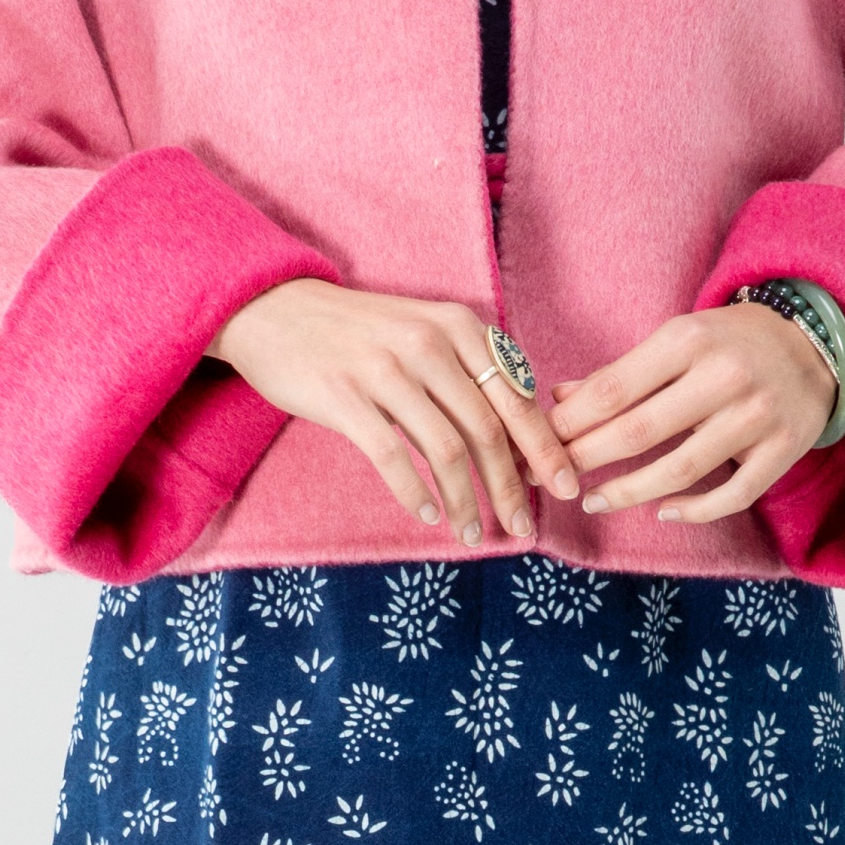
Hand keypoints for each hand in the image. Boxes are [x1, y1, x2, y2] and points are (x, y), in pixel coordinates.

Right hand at [212, 278, 579, 545]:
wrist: (279, 311)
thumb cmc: (361, 332)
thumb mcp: (424, 332)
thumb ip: (469, 372)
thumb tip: (520, 438)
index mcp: (456, 325)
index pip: (515, 396)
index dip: (544, 447)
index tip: (565, 487)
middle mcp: (427, 342)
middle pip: (487, 429)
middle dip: (512, 486)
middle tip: (522, 527)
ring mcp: (385, 369)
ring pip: (446, 449)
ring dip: (466, 501)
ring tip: (472, 533)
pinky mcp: (344, 396)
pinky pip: (392, 456)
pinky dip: (416, 493)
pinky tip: (428, 513)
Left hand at [548, 303, 836, 523]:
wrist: (813, 342)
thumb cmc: (730, 341)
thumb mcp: (677, 337)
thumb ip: (621, 371)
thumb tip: (560, 399)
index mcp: (689, 340)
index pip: (616, 387)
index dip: (572, 420)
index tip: (539, 441)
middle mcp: (724, 377)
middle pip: (641, 430)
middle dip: (588, 457)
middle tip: (552, 477)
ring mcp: (757, 417)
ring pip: (681, 469)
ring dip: (629, 491)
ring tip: (593, 501)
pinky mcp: (784, 451)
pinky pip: (732, 495)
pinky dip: (694, 510)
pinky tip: (662, 511)